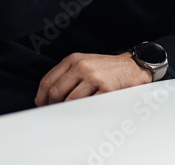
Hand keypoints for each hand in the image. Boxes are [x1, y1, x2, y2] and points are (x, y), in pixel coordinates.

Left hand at [34, 52, 151, 106]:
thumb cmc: (106, 68)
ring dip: (68, 111)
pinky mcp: (106, 89)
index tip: (42, 106)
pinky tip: (85, 112)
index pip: (47, 81)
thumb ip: (66, 75)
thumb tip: (44, 98)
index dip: (41, 97)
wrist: (134, 66)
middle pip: (55, 93)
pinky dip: (83, 112)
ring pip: (69, 102)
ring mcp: (94, 78)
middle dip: (52, 106)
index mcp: (74, 59)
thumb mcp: (84, 63)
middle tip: (55, 113)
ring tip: (71, 114)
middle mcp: (82, 67)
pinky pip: (87, 106)